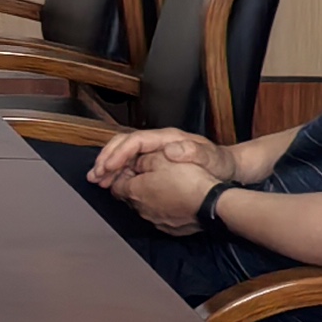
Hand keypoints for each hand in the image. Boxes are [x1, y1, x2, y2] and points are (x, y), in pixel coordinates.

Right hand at [85, 125, 217, 191]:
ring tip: (97, 180)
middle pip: (123, 144)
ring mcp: (154, 152)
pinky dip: (117, 173)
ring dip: (108, 166)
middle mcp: (157, 143)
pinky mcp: (154, 162)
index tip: (108, 168)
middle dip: (106, 158)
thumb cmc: (218, 163)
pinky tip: (111, 183)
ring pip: (123, 154)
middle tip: (95, 176)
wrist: (226, 168)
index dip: (118, 153)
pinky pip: (130, 164)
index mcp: (166, 138)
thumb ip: (194, 152)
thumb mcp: (210, 158)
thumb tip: (171, 149)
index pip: (134, 140)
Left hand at [115, 151, 222, 235]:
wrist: (211, 204)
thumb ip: (142, 159)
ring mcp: (156, 221)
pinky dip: (163, 207)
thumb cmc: (187, 180)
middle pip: (129, 196)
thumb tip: (134, 162)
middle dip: (133, 184)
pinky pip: (161, 216)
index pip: (114, 184)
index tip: (125, 167)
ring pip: (145, 207)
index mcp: (134, 191)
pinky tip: (174, 198)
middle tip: (143, 173)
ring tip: (161, 184)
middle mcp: (141, 209)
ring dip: (149, 196)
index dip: (118, 174)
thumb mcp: (161, 157)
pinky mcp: (170, 228)